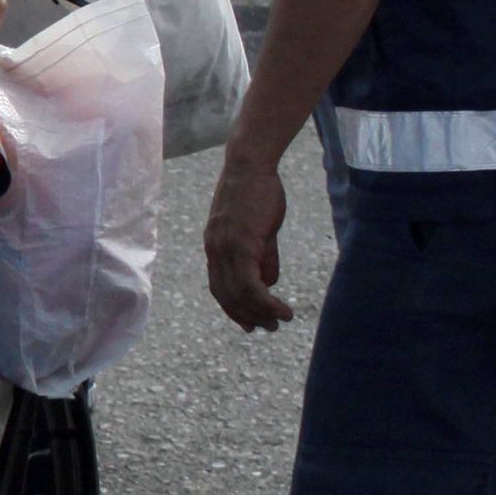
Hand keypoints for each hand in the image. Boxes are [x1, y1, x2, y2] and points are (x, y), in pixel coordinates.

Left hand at [202, 150, 296, 331]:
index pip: (219, 287)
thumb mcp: (259, 230)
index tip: (249, 323)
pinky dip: (264, 300)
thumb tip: (269, 282)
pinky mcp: (240, 243)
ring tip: (279, 321)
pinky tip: (280, 307)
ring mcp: (224, 247)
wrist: (250, 166)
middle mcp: (215, 251)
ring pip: (239, 293)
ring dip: (259, 312)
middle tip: (268, 328)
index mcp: (215, 247)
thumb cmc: (257, 193)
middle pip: (226, 295)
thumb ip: (263, 257)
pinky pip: (249, 282)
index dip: (233, 308)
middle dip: (247, 316)